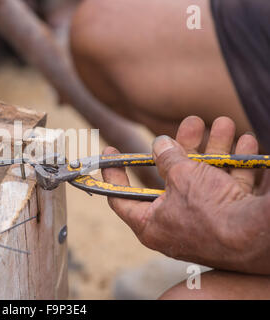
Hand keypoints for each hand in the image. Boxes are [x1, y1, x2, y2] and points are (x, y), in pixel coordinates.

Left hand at [102, 116, 269, 273]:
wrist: (259, 237)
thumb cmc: (211, 212)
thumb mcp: (182, 177)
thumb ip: (168, 158)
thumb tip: (160, 144)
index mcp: (150, 224)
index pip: (121, 197)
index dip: (114, 173)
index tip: (111, 152)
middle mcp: (173, 225)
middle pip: (171, 180)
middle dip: (184, 147)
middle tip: (192, 124)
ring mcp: (201, 222)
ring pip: (203, 179)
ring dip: (215, 149)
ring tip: (224, 124)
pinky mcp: (227, 219)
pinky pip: (227, 188)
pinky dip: (235, 165)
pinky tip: (245, 141)